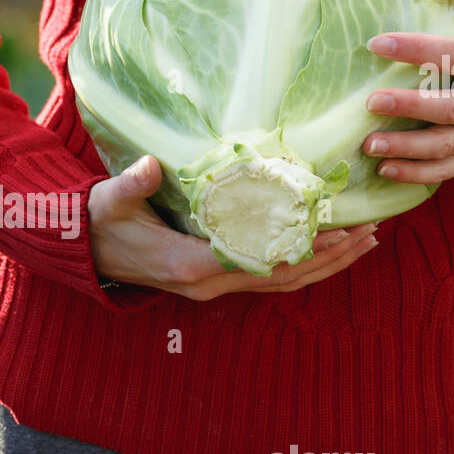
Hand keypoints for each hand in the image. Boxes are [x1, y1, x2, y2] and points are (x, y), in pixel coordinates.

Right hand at [88, 155, 378, 299]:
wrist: (84, 250)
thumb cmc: (99, 221)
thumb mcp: (110, 200)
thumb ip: (132, 185)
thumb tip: (150, 166)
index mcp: (189, 265)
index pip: (258, 259)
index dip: (301, 247)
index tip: (337, 228)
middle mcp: (208, 284)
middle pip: (282, 276)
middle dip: (329, 256)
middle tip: (369, 232)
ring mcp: (213, 287)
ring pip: (281, 283)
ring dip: (324, 266)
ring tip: (364, 243)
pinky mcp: (214, 281)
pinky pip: (268, 280)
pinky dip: (302, 267)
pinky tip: (327, 253)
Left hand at [362, 0, 453, 182]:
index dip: (416, 49)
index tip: (375, 44)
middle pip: (449, 107)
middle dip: (410, 107)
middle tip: (371, 102)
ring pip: (443, 146)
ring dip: (405, 148)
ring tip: (368, 145)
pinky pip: (443, 171)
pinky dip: (414, 174)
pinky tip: (383, 170)